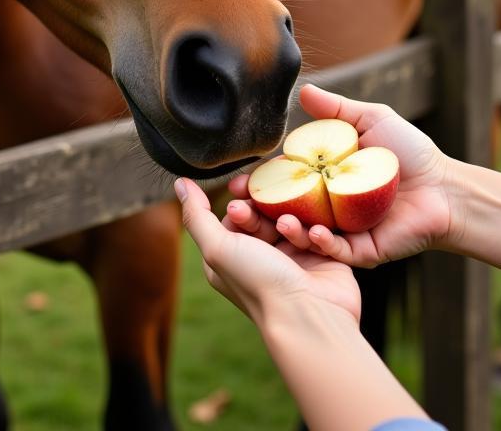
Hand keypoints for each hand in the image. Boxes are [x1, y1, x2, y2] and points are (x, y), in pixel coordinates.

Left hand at [175, 176, 361, 327]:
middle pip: (263, 214)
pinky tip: (314, 236)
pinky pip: (318, 231)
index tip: (239, 201)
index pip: (234, 216)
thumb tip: (179, 183)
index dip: (237, 204)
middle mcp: (260, 257)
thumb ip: (197, 215)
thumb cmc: (259, 283)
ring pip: (292, 219)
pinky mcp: (321, 258)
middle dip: (266, 210)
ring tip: (290, 229)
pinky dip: (316, 233)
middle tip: (271, 215)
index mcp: (231, 257)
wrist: (311, 316)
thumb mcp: (218, 248)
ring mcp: (291, 257)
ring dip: (291, 222)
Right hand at [226, 83, 453, 267]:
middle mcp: (327, 209)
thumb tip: (304, 89)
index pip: (284, 184)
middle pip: (285, 213)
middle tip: (238, 209)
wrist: (445, 186)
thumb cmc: (409, 152)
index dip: (259, 185)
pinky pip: (336, 251)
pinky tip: (311, 233)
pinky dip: (320, 244)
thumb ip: (336, 110)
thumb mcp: (370, 121)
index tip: (237, 185)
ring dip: (285, 231)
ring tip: (277, 222)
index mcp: (323, 181)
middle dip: (259, 214)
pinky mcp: (361, 252)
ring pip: (305, 236)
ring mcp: (342, 232)